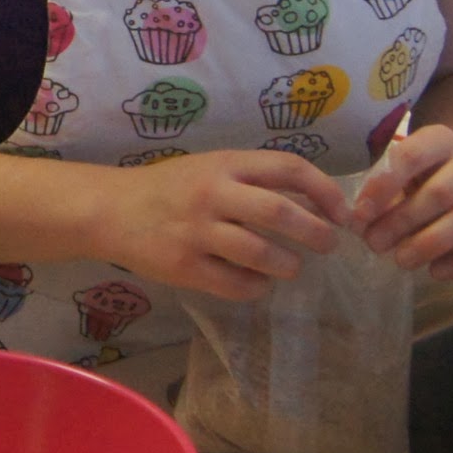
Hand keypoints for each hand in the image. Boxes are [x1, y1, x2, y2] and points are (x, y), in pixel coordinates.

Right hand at [109, 150, 350, 301]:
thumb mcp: (209, 168)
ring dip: (288, 265)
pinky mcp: (184, 266)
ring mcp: (197, 232)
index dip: (326, 191)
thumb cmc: (168, 188)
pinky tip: (256, 283)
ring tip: (290, 267)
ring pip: (262, 254)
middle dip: (317, 233)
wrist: (111, 210)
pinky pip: (236, 284)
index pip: (290, 168)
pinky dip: (256, 287)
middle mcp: (213, 194)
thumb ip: (252, 179)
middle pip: (282, 214)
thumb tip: (314, 201)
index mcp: (224, 164)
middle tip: (327, 245)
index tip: (342, 213)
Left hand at [351, 124, 452, 279]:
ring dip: (431, 243)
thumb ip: (378, 188)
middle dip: (403, 221)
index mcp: (439, 140)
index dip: (383, 186)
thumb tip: (357, 221)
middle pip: (440, 193)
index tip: (360, 212)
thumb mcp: (395, 166)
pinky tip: (434, 272)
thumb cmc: (414, 170)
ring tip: (401, 260)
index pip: (412, 157)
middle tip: (374, 242)